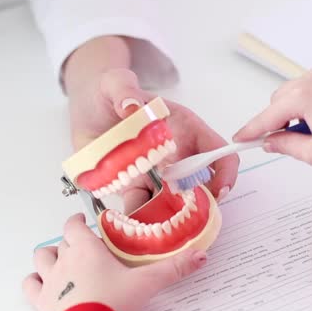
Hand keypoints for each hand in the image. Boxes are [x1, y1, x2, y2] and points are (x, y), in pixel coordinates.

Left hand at [23, 214, 207, 310]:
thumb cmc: (114, 303)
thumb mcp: (147, 284)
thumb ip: (173, 269)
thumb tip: (200, 256)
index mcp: (86, 249)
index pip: (74, 225)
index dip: (77, 221)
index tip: (83, 220)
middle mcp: (64, 260)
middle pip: (61, 242)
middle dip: (69, 242)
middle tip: (83, 248)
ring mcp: (50, 281)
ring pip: (41, 258)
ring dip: (49, 257)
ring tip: (60, 261)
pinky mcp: (41, 302)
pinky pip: (30, 285)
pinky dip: (34, 282)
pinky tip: (42, 285)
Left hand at [64, 39, 237, 209]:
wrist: (86, 108)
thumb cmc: (109, 91)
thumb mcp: (115, 82)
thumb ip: (124, 89)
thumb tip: (131, 106)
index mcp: (184, 129)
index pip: (216, 151)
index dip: (225, 172)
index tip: (218, 191)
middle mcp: (176, 155)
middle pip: (200, 185)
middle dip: (197, 206)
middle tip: (183, 218)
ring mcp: (156, 174)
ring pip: (172, 203)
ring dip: (169, 217)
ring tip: (155, 228)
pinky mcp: (134, 187)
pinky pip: (142, 207)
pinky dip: (140, 219)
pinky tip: (132, 226)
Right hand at [234, 67, 311, 166]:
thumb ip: (287, 147)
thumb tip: (271, 143)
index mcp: (301, 96)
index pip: (265, 116)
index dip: (250, 130)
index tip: (238, 140)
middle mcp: (311, 79)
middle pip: (279, 99)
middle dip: (278, 120)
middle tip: (289, 143)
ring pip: (298, 92)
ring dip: (298, 112)